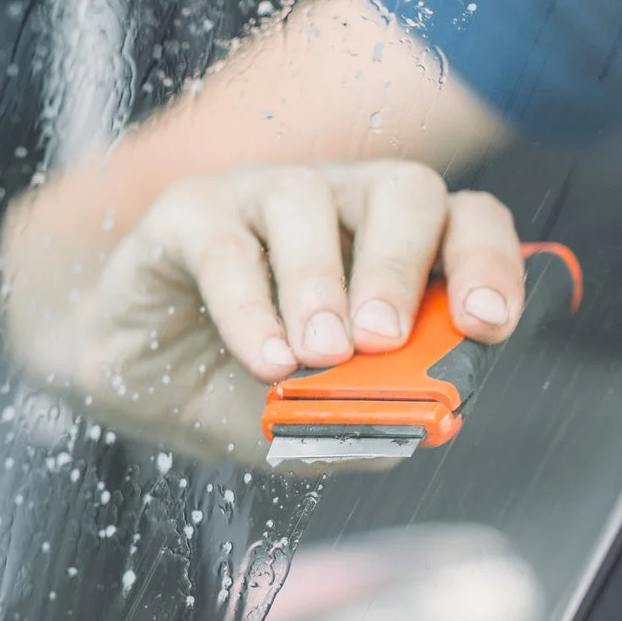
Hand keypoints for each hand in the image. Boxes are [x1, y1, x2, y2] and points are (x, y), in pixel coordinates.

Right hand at [0, 159, 524, 462]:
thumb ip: (364, 424)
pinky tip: (263, 359)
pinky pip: (228, 244)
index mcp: (391, 248)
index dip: (488, 266)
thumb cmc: (235, 384)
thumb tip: (421, 428)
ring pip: (310, 203)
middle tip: (384, 339)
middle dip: (401, 268)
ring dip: (320, 285)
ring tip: (317, 357)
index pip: (466, 224)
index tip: (485, 325)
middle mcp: (340, 206)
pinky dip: (250, 307)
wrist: (132, 382)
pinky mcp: (192, 211)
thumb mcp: (309, 422)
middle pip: (403, 192)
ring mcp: (265, 197)